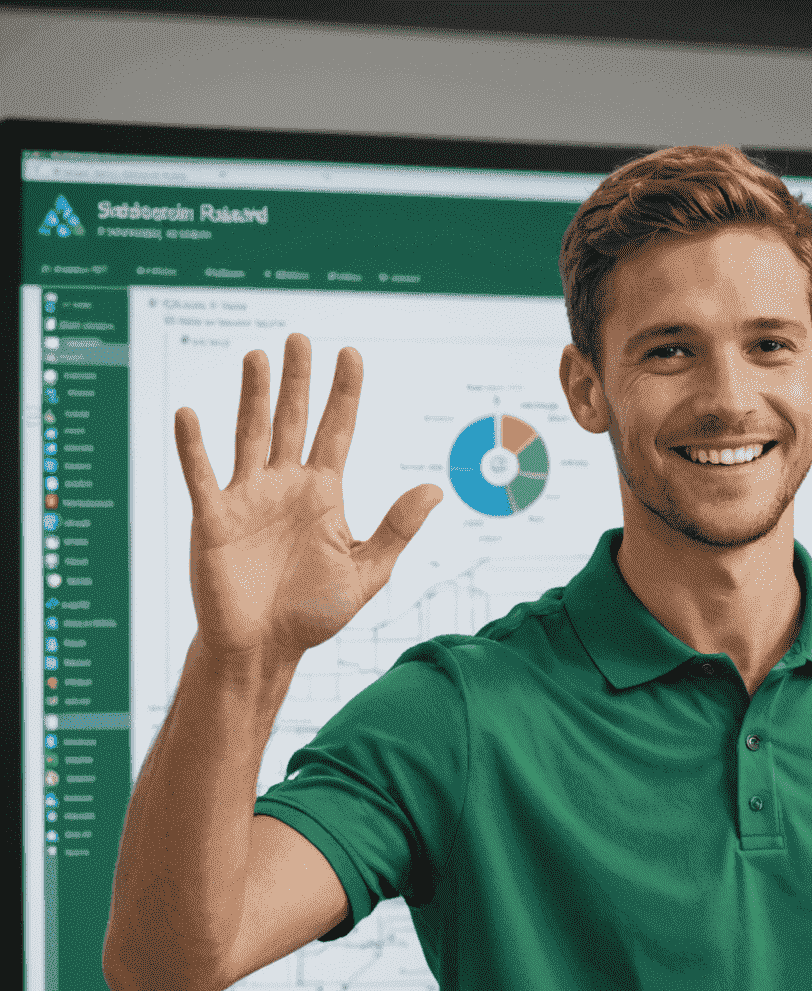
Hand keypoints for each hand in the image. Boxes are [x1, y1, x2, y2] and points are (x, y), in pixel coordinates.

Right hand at [175, 334, 441, 664]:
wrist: (266, 647)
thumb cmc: (315, 612)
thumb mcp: (366, 571)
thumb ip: (397, 529)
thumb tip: (435, 489)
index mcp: (323, 495)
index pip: (337, 431)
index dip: (344, 394)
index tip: (351, 353)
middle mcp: (285, 486)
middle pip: (293, 420)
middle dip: (298, 381)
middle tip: (300, 337)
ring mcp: (247, 498)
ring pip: (250, 434)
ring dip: (253, 396)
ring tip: (258, 356)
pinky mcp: (213, 518)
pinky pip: (202, 474)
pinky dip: (194, 446)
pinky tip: (191, 413)